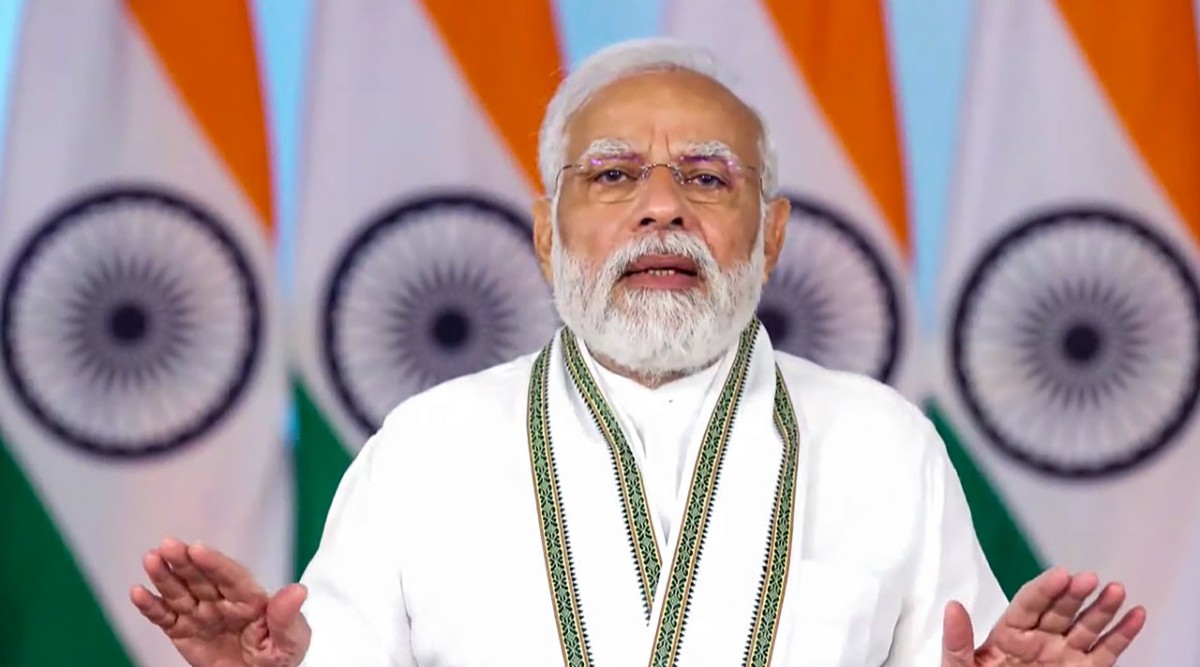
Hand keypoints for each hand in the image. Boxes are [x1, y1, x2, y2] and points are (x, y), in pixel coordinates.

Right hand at [130, 537, 310, 666]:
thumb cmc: (279, 656)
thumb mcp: (291, 641)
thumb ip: (288, 618)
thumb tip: (298, 590)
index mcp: (250, 599)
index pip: (231, 577)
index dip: (215, 563)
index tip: (198, 549)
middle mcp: (222, 601)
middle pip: (201, 578)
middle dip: (184, 561)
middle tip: (167, 544)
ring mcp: (201, 614)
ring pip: (180, 592)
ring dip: (164, 576)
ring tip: (150, 559)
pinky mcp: (183, 631)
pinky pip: (165, 618)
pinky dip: (151, 606)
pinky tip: (138, 592)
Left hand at [941, 567, 1145, 665]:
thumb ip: (957, 642)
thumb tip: (952, 607)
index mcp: (1009, 633)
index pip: (1029, 603)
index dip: (1045, 588)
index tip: (1061, 574)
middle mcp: (1040, 639)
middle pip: (1060, 610)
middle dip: (1075, 594)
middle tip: (1089, 578)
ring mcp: (1063, 656)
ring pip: (1086, 627)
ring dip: (1102, 609)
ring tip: (1116, 590)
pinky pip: (1106, 653)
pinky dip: (1122, 635)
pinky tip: (1136, 615)